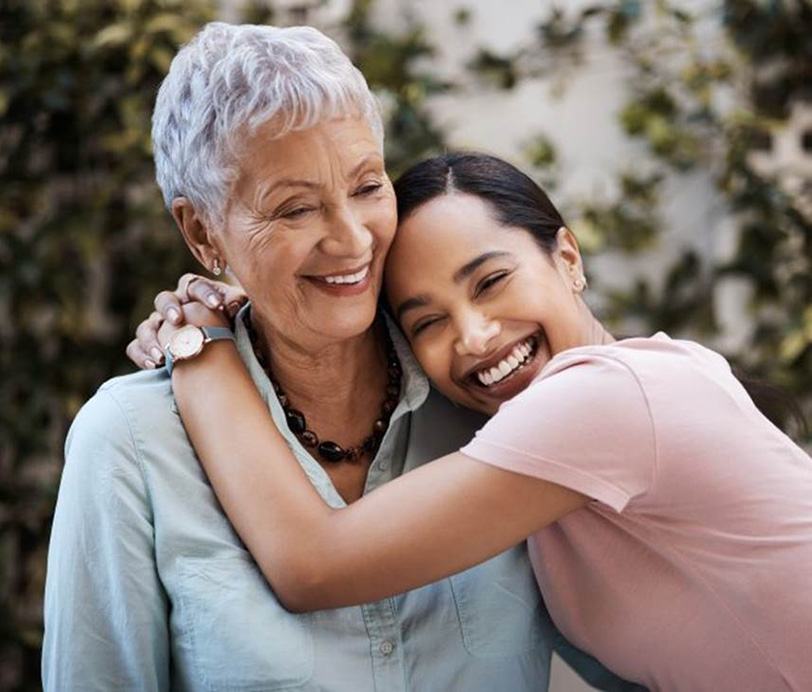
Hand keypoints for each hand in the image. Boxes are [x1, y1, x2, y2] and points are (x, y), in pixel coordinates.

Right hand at [126, 273, 247, 368]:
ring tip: (163, 354)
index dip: (205, 293)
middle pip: (163, 300)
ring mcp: (158, 325)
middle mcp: (172, 306)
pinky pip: (136, 347)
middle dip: (169, 309)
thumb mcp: (234, 310)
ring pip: (146, 327)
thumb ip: (235, 302)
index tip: (218, 305)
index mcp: (192, 292)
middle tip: (177, 319)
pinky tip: (154, 364)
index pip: (194, 285)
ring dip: (152, 339)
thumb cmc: (227, 322)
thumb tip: (233, 304)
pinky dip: (141, 355)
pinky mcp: (149, 345)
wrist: (218, 346)